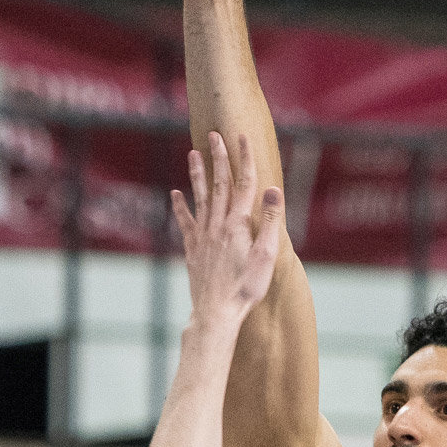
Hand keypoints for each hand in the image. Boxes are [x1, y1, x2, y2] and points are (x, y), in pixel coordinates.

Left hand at [173, 131, 281, 325]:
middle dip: (218, 157)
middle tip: (214, 134)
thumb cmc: (245, 288)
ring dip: (197, 174)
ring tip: (193, 153)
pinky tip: (175, 194)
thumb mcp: (266, 256)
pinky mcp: (193, 250)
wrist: (216, 312)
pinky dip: (180, 207)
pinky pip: (185, 222)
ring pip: (200, 197)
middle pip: (219, 184)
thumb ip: (268, 221)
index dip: (244, 158)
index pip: (244, 183)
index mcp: (238, 224)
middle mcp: (218, 225)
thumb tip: (271, 189)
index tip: (242, 136)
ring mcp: (203, 236)